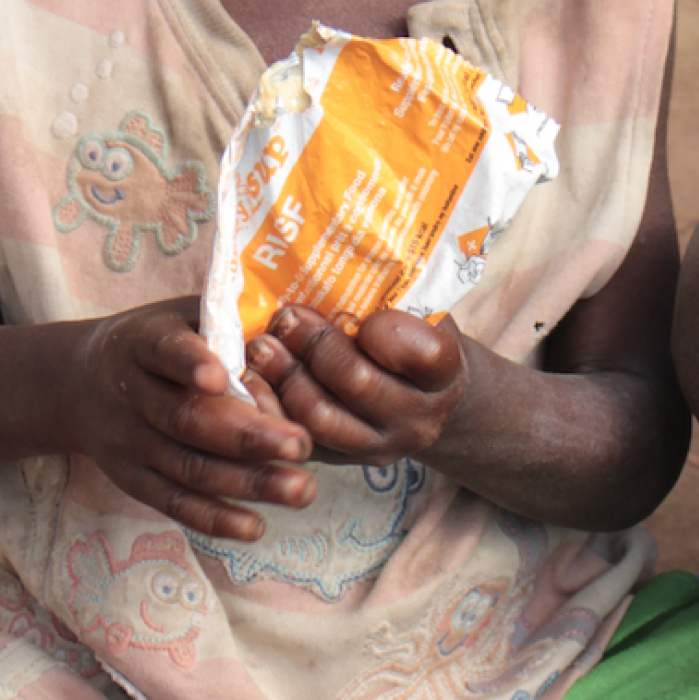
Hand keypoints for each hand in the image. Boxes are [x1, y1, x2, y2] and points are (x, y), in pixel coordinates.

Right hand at [74, 298, 314, 540]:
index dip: (189, 363)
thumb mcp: (178, 315)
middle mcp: (131, 393)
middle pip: (185, 419)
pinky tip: (256, 525)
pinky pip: (173, 502)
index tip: (220, 377)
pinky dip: (213, 518)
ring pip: (187, 467)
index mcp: (143, 341)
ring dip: (246, 482)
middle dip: (246, 436)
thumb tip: (287, 331)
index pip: (164, 351)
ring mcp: (129, 442)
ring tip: (301, 489)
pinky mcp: (132, 479)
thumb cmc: (155, 342)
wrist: (77, 383)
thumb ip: (222, 320)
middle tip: (301, 444)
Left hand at [245, 305, 467, 464]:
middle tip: (285, 317)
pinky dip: (268, 407)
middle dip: (313, 344)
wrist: (427, 399)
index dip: (387, 330)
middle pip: (357, 382)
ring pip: (319, 416)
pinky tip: (253, 378)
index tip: (365, 314)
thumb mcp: (422, 312)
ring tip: (262, 345)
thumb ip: (393, 292)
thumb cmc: (415, 337)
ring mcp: (378, 446)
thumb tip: (333, 237)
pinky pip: (295, 437)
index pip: (423, 353)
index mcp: (445, 374)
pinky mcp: (339, 461)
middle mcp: (417, 418)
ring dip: (283, 375)